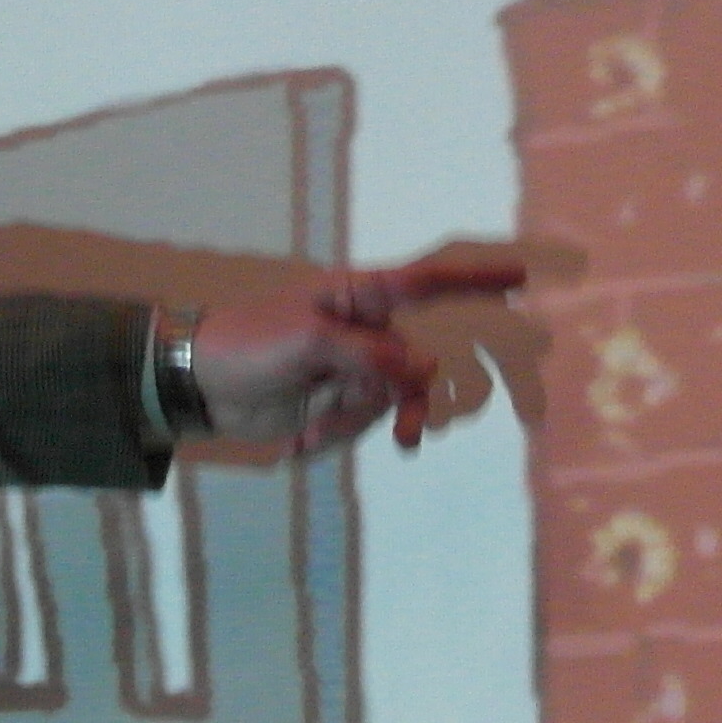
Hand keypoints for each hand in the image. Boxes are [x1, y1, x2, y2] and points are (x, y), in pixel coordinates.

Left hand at [189, 239, 547, 454]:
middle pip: (439, 347)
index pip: (430, 281)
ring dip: (408, 417)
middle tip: (525, 401)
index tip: (526, 279)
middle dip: (472, 374)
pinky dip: (341, 432)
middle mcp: (371, 328)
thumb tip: (428, 371)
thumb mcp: (305, 342)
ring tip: (409, 443)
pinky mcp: (342, 402)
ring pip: (411, 394)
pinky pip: (369, 421)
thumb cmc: (244, 344)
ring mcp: (360, 367)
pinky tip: (303, 439)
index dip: (479, 279)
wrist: (196, 386)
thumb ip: (369, 355)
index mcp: (362, 295)